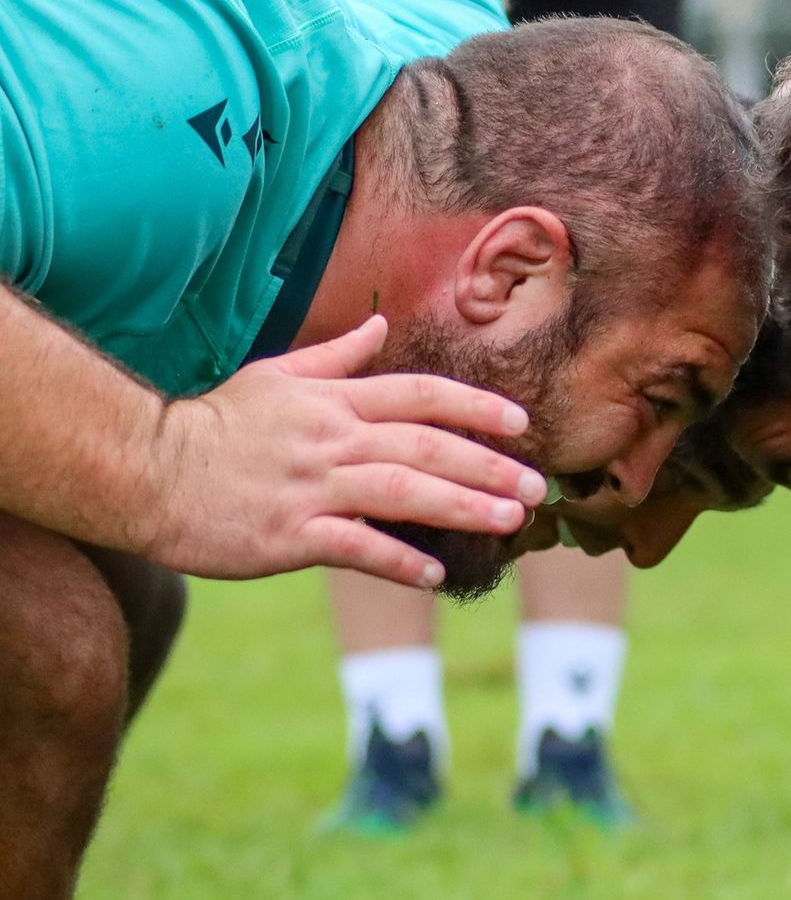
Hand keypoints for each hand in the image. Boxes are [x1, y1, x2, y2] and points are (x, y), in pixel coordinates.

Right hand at [140, 317, 546, 587]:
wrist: (146, 468)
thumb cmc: (214, 425)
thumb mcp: (275, 376)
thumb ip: (336, 357)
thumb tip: (381, 325)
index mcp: (332, 400)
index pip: (419, 394)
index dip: (475, 406)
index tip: (520, 424)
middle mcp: (331, 439)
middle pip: (425, 445)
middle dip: (487, 465)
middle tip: (536, 488)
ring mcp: (311, 487)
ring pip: (403, 491)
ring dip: (462, 507)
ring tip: (509, 523)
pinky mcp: (290, 535)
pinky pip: (356, 547)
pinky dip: (399, 560)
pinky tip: (436, 574)